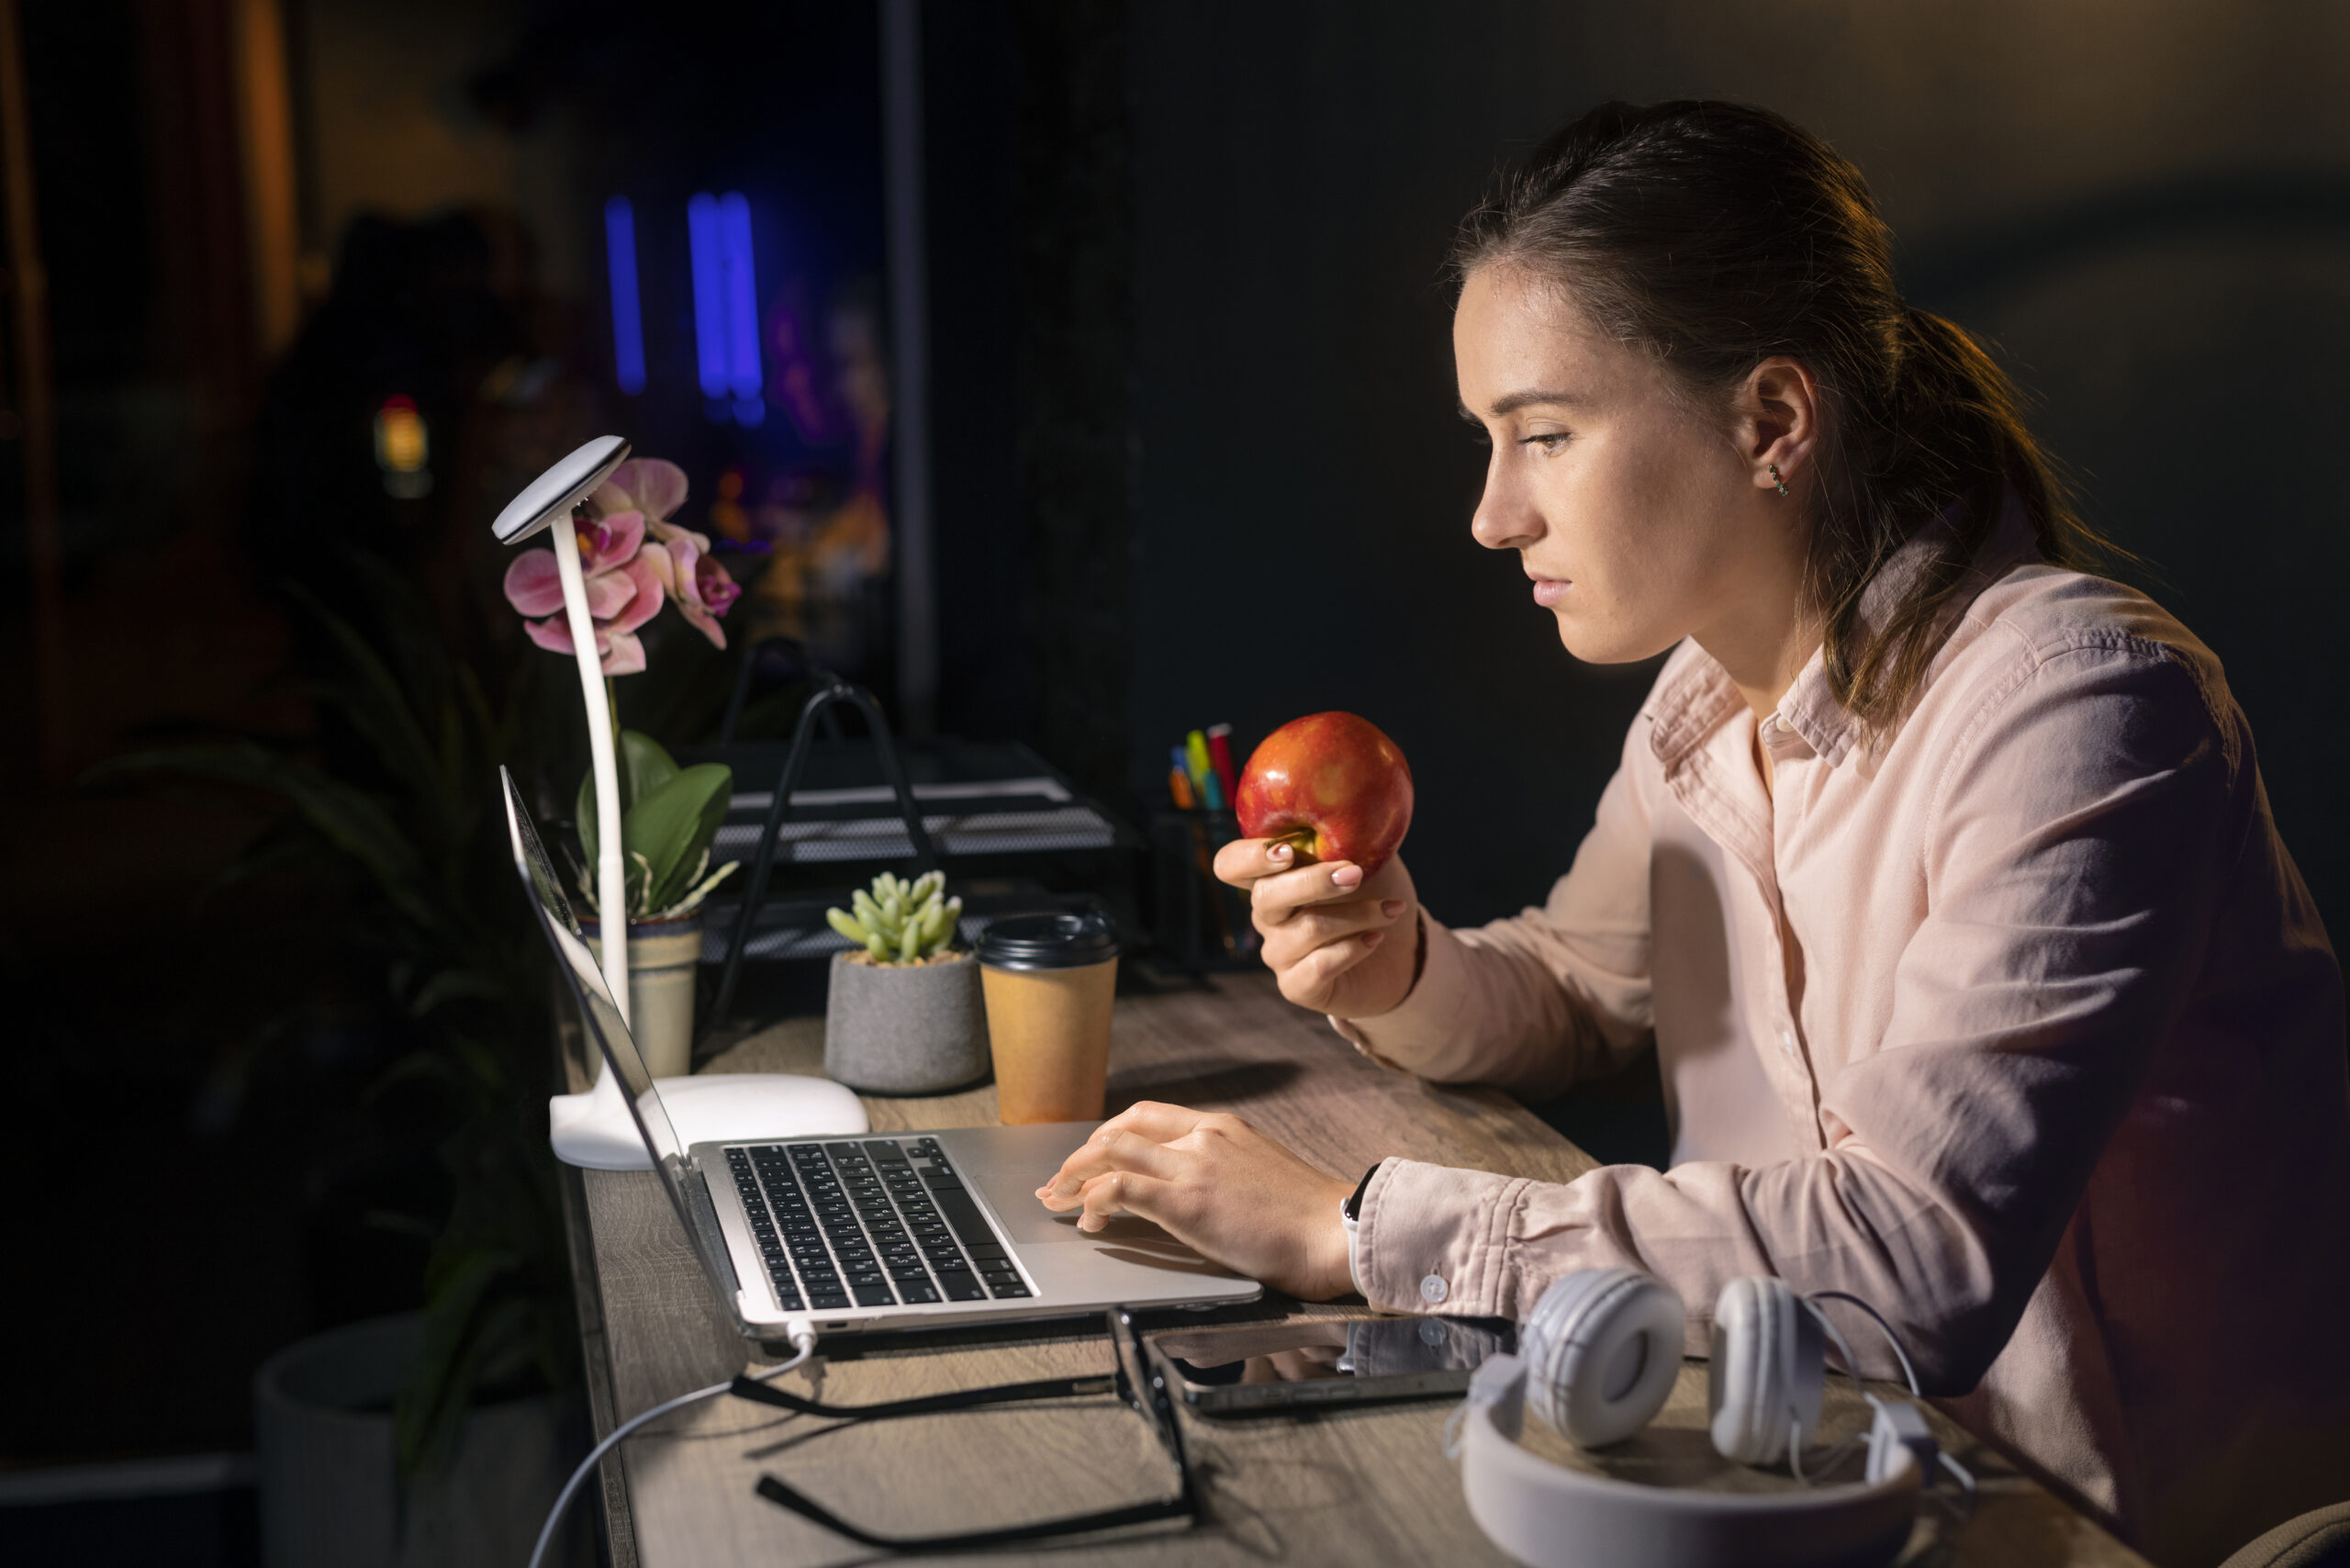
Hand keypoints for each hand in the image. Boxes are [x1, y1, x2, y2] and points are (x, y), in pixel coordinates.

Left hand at [1035, 1102, 1355, 1299]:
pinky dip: (1095, 1201)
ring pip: (1111, 1152)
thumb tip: (1199, 1194)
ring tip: (1058, 1200)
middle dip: (1082, 1154)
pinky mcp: (1187, 1201)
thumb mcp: (1262, 1176)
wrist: (1338, 1229)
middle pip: (1121, 1129)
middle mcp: (1203, 1136)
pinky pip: (1121, 1189)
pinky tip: (1090, 1220)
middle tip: (1060, 1182)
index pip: (1147, 1117)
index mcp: (1221, 1128)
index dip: (1111, 1136)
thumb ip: (1226, 1172)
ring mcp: (1193, 1165)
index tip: (1093, 1159)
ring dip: (1075, 1176)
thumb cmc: (1311, 1217)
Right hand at [1213, 839, 1419, 1016]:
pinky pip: (1316, 968)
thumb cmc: (1377, 895)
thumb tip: (1358, 803)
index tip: (1287, 850)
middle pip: (1265, 896)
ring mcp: (1279, 953)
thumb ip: (1352, 833)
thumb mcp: (1368, 855)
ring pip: (1305, 930)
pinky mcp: (1297, 986)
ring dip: (1356, 915)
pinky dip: (1352, 950)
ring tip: (1392, 909)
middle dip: (1313, 882)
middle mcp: (1268, 915)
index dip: (1248, 857)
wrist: (1402, 952)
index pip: (1230, 864)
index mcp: (1273, 877)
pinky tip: (1376, 939)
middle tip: (1355, 874)